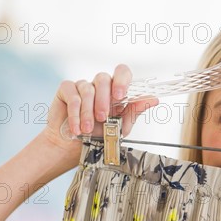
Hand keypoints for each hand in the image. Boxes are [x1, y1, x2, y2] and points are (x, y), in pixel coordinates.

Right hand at [42, 64, 158, 153]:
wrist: (74, 147)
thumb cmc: (98, 135)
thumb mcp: (120, 126)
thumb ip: (134, 111)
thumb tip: (154, 99)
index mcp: (115, 90)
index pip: (122, 72)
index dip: (122, 80)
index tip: (120, 95)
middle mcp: (99, 85)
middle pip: (103, 78)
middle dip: (104, 100)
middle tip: (103, 118)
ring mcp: (82, 86)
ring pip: (87, 89)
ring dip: (88, 112)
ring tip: (87, 129)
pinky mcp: (66, 90)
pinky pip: (73, 95)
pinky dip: (75, 113)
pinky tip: (76, 127)